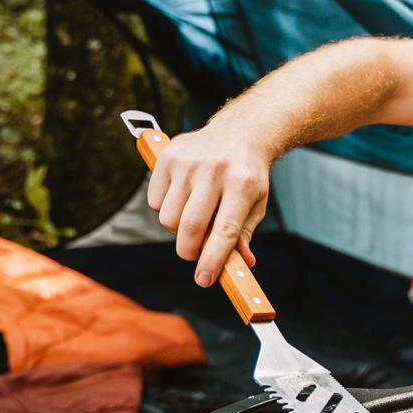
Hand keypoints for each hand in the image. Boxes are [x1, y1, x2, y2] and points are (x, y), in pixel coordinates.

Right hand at [147, 125, 268, 285]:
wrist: (240, 132)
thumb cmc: (248, 175)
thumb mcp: (257, 203)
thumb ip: (244, 234)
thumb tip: (242, 265)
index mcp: (242, 184)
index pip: (225, 231)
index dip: (212, 260)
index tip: (204, 280)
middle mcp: (214, 171)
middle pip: (190, 227)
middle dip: (189, 251)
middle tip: (195, 254)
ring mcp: (188, 162)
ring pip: (168, 218)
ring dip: (177, 229)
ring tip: (193, 217)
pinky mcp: (168, 157)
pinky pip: (155, 201)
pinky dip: (165, 209)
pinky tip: (182, 198)